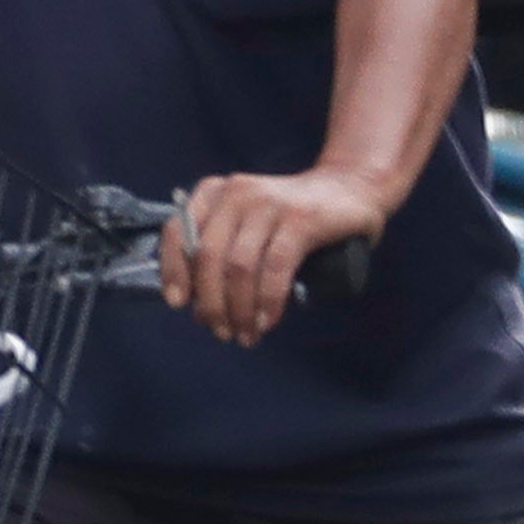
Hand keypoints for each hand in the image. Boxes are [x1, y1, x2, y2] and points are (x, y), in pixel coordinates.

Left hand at [162, 165, 393, 346]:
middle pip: (208, 255)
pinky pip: (275, 268)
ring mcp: (269, 204)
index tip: (178, 303)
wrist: (349, 189)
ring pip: (240, 266)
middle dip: (210, 302)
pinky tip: (267, 321)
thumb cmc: (291, 218)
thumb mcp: (248, 225)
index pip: (179, 231)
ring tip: (245, 334)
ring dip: (239, 308)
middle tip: (220, 331)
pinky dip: (268, 300)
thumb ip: (222, 252)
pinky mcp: (300, 220)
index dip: (174, 270)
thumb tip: (197, 307)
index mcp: (216, 193)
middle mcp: (238, 193)